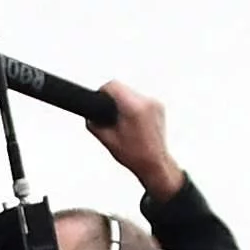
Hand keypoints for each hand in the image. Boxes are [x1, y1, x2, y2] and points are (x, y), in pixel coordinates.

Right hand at [92, 81, 182, 204]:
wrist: (155, 163)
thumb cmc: (136, 156)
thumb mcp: (107, 140)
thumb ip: (94, 124)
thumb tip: (89, 115)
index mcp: (134, 109)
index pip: (113, 86)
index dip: (102, 92)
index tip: (99, 99)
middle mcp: (147, 103)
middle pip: (122, 89)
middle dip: (114, 101)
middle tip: (111, 117)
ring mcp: (155, 104)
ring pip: (132, 94)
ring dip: (125, 104)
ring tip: (124, 123)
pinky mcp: (159, 107)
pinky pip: (141, 101)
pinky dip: (135, 108)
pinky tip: (134, 124)